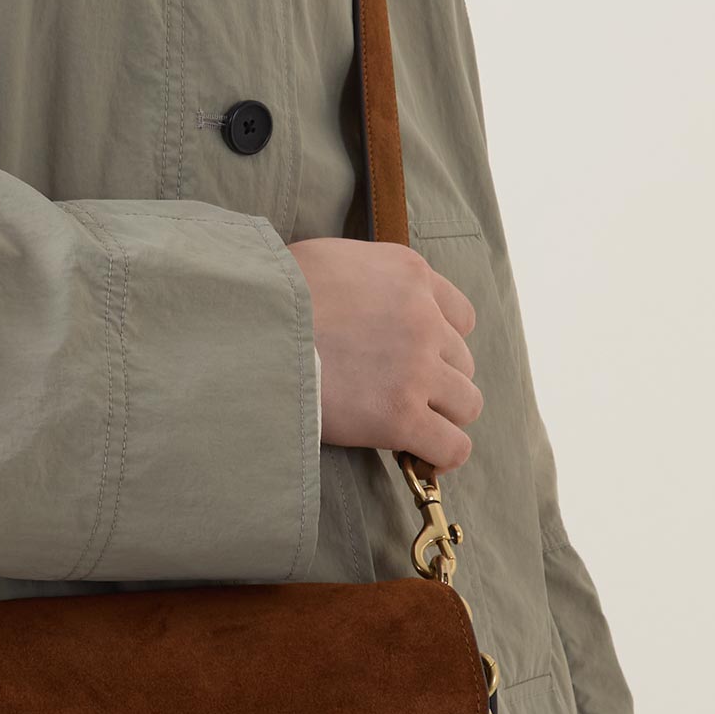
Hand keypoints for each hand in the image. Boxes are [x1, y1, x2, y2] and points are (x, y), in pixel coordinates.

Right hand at [286, 239, 480, 467]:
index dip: (438, 341)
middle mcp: (424, 317)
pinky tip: (419, 455)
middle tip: (391, 391)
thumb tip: (355, 296)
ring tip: (402, 422)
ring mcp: (416, 368)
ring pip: (465, 403)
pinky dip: (441, 454)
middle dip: (433, 379)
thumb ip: (362, 276)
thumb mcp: (328, 258)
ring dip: (438, 414)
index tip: (409, 355)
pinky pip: (452, 445)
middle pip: (462, 362)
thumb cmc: (271, 292)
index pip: (460, 316)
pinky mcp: (400, 415)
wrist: (249, 327)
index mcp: (409, 274)